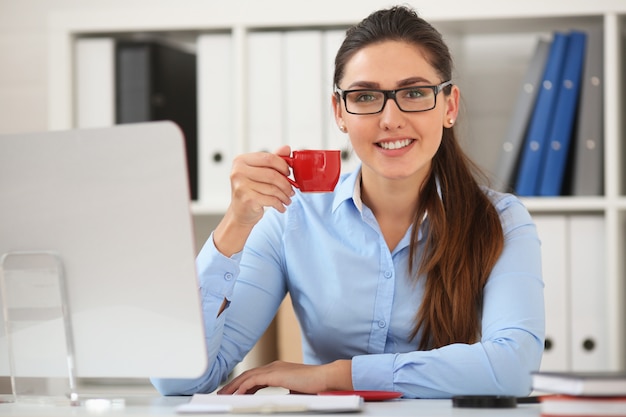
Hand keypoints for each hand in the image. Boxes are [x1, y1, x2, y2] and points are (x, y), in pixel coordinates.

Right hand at [213, 146, 294, 256]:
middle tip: (291, 190)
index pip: (269, 158)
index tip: (288, 172)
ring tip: (287, 199)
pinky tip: (281, 206)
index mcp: (241, 161)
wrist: (240, 212)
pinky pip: (271, 200)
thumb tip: (286, 148)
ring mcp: (242, 186)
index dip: (283, 165)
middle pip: (272, 174)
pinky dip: (280, 204)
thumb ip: (272, 160)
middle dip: (286, 183)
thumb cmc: (250, 191)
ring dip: (284, 195)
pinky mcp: (247, 199)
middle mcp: (239, 172)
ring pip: (273, 188)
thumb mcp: (259, 172)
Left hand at [217, 360, 352, 394]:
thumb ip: (285, 392)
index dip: (242, 384)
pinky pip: (254, 380)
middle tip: (222, 394)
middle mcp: (274, 366)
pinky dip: (244, 387)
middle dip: (233, 385)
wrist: (325, 377)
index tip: (234, 393)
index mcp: (278, 369)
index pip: (254, 376)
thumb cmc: (315, 385)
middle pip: (247, 375)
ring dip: (234, 386)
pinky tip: (237, 394)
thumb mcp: (295, 390)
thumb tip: (280, 399)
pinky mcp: (276, 374)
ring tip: (224, 395)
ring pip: (248, 376)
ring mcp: (274, 368)